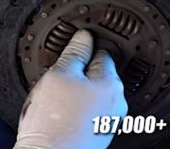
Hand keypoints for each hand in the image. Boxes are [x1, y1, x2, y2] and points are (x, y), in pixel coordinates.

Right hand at [14, 29, 127, 148]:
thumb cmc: (53, 123)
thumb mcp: (59, 74)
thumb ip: (74, 52)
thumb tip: (84, 36)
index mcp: (111, 85)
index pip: (101, 52)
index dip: (82, 49)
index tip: (71, 49)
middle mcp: (116, 104)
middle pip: (96, 74)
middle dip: (77, 73)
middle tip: (57, 79)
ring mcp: (107, 121)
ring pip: (89, 94)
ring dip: (74, 92)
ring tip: (54, 101)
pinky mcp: (97, 134)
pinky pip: (86, 112)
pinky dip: (73, 109)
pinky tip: (57, 114)